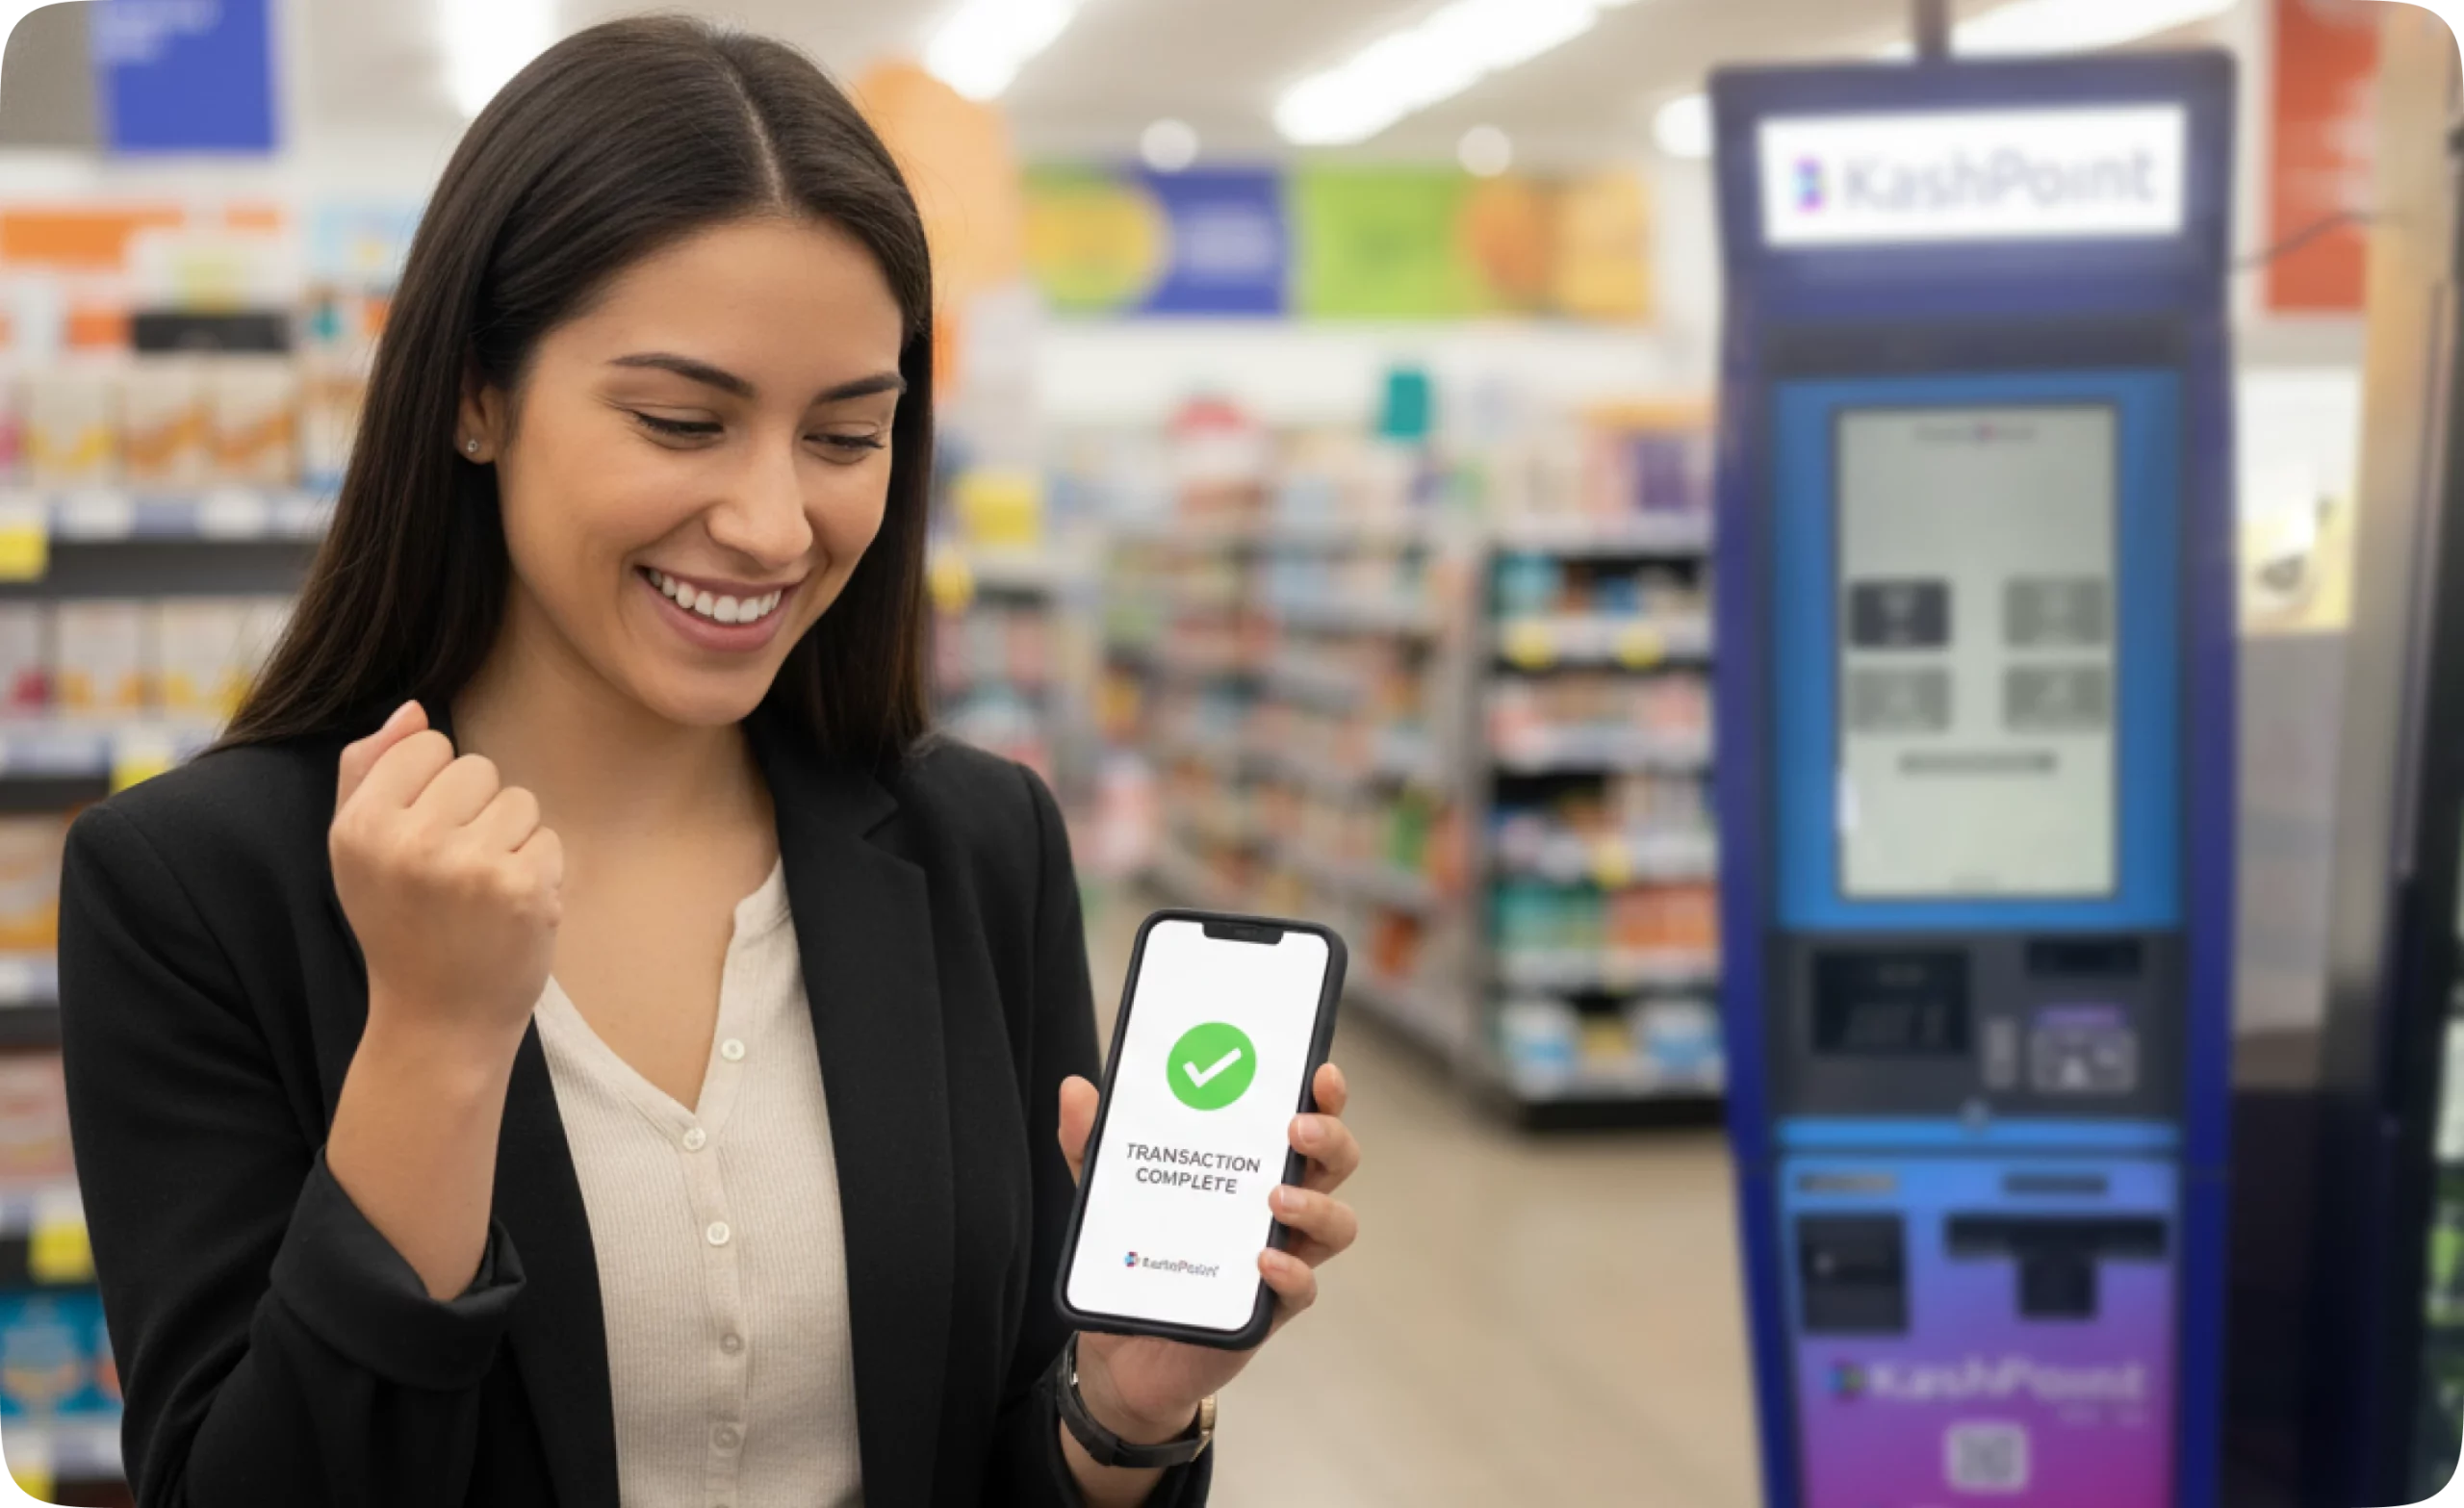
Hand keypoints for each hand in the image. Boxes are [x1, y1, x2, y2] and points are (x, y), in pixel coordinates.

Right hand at [330, 700, 563, 1046]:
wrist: (438, 1020)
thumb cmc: (400, 925)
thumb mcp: (357, 850)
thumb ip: (370, 771)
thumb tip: (415, 710)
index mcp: (361, 825)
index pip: (428, 745)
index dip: (436, 789)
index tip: (424, 838)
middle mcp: (410, 841)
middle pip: (479, 768)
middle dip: (477, 813)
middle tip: (454, 874)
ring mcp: (469, 865)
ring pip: (520, 801)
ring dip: (512, 841)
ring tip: (481, 893)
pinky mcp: (522, 888)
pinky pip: (549, 839)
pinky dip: (539, 872)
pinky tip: (509, 912)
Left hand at [1056, 1062, 1361, 1440]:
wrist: (1119, 1352)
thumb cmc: (1136, 1257)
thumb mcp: (1109, 1194)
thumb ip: (1092, 1143)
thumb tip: (1075, 1090)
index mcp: (1251, 1167)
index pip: (1305, 1121)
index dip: (1324, 1095)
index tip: (1318, 1069)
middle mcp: (1277, 1208)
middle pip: (1336, 1164)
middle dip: (1330, 1138)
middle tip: (1297, 1128)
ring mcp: (1279, 1257)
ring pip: (1336, 1225)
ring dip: (1317, 1204)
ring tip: (1277, 1195)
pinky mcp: (1267, 1310)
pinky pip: (1302, 1290)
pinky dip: (1291, 1272)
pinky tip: (1265, 1260)